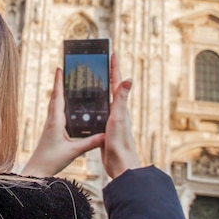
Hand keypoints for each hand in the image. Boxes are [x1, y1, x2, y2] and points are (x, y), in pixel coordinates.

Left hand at [21, 68, 104, 176]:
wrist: (37, 170)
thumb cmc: (51, 160)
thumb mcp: (73, 151)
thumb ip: (90, 143)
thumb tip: (106, 135)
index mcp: (56, 121)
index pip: (58, 97)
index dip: (59, 82)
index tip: (60, 68)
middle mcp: (52, 120)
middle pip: (56, 97)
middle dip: (60, 82)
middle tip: (64, 69)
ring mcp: (51, 125)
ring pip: (55, 104)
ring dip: (59, 92)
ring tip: (66, 82)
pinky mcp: (51, 130)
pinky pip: (56, 112)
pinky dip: (60, 103)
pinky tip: (66, 105)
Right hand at [100, 54, 140, 178]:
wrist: (120, 165)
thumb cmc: (121, 143)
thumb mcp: (119, 118)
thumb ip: (122, 99)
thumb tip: (130, 78)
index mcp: (120, 107)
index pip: (116, 82)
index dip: (114, 67)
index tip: (112, 53)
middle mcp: (117, 111)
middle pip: (111, 88)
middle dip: (107, 75)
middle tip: (102, 62)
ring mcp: (111, 120)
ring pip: (104, 100)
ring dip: (100, 89)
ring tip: (94, 79)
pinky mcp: (104, 129)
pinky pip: (98, 112)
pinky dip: (94, 105)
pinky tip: (88, 106)